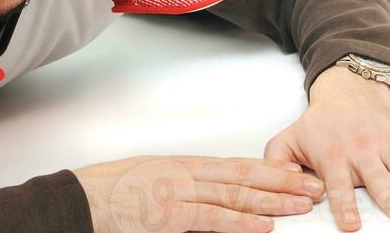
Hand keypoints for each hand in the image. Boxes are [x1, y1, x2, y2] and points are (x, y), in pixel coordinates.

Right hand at [74, 154, 322, 231]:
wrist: (80, 199)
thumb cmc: (109, 194)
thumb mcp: (150, 184)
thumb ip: (182, 191)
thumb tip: (211, 202)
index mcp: (182, 166)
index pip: (233, 167)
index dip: (266, 170)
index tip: (292, 172)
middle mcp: (185, 174)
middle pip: (242, 177)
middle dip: (280, 182)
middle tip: (311, 185)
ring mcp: (178, 193)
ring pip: (234, 195)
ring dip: (272, 200)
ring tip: (301, 203)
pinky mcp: (169, 215)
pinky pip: (212, 219)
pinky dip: (240, 223)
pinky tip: (264, 225)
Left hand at [265, 64, 389, 229]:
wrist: (347, 90)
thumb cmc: (320, 123)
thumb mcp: (291, 138)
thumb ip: (277, 162)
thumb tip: (276, 189)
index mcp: (333, 156)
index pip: (338, 186)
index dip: (344, 205)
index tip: (349, 223)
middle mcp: (359, 152)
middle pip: (377, 182)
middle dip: (384, 199)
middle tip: (388, 213)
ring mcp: (381, 147)